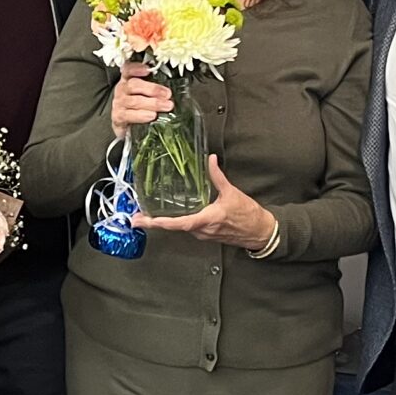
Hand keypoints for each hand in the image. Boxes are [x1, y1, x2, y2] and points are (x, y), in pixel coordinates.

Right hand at [110, 60, 171, 138]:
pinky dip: (141, 115)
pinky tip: (152, 115)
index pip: (128, 70)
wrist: (124, 122)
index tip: (148, 70)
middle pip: (134, 85)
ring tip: (166, 106)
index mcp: (128, 79)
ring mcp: (119, 103)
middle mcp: (122, 89)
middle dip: (153, 89)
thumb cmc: (137, 105)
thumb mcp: (144, 93)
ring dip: (153, 103)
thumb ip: (154, 88)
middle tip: (167, 94)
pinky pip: (129, 115)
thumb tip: (170, 91)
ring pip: (134, 101)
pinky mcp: (119, 117)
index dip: (137, 68)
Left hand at [134, 154, 277, 251]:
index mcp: (207, 220)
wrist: (259, 231)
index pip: (179, 223)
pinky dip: (176, 222)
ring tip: (146, 216)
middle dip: (154, 223)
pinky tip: (167, 215)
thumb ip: (218, 176)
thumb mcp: (232, 193)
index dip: (160, 222)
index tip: (144, 220)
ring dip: (164, 223)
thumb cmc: (248, 215)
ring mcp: (203, 234)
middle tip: (136, 218)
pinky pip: (187, 228)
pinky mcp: (206, 234)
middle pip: (174, 227)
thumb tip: (210, 159)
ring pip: (180, 228)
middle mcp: (202, 230)